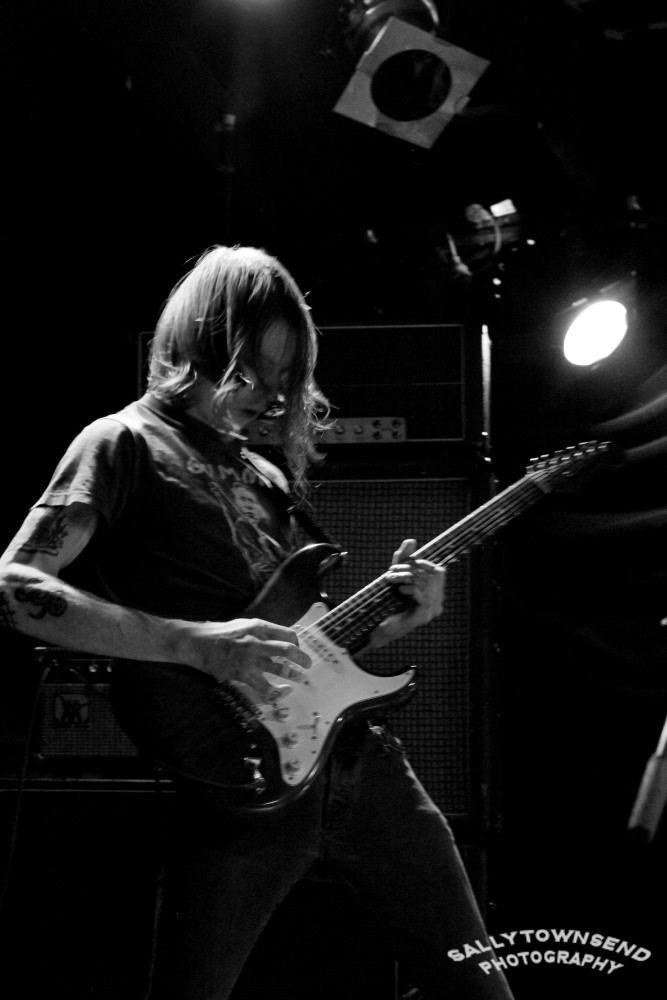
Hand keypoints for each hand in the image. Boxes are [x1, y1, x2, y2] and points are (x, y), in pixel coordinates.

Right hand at [183, 618, 310, 702]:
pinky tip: (281, 693)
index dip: (297, 642)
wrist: (198, 643)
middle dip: (302, 658)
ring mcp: (251, 659)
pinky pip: (265, 688)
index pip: (288, 634)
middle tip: (308, 664)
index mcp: (259, 627)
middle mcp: (257, 641)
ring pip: (280, 669)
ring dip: (293, 675)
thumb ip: (261, 631)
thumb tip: (279, 637)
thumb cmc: (220, 633)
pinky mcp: (243, 675)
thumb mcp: (243, 624)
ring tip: (299, 678)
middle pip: (289, 649)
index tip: (298, 648)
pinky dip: (276, 693)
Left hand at [368, 538, 444, 649]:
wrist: (379, 628)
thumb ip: (404, 558)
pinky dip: (410, 589)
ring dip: (405, 578)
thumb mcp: (397, 575)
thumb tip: (411, 540)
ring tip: (390, 578)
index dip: (422, 563)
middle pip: (430, 576)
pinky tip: (400, 589)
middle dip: (409, 569)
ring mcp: (433, 610)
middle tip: (391, 570)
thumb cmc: (389, 601)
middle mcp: (438, 601)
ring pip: (424, 584)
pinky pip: (422, 595)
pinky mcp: (425, 616)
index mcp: (436, 592)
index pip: (437, 570)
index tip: (403, 562)